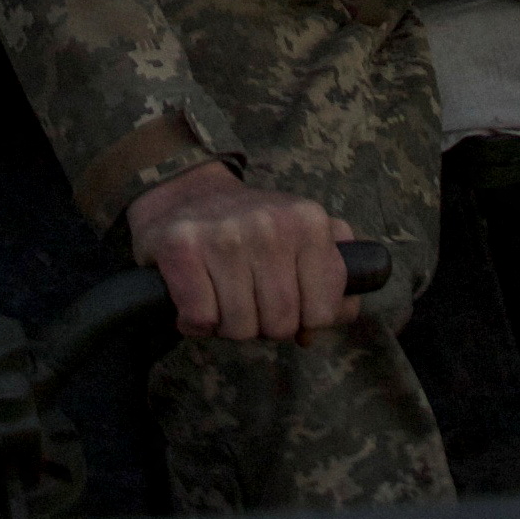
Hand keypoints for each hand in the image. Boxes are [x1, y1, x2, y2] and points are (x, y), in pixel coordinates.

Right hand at [128, 167, 356, 343]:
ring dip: (227, 324)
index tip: (284, 300)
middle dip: (262, 325)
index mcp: (308, 222)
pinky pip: (200, 319)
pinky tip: (196, 296)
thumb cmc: (251, 227)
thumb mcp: (303, 236)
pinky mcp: (182, 247)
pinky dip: (195, 322)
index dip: (302, 321)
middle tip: (247, 297)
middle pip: (279, 325)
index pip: (322, 313)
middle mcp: (269, 225)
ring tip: (221, 294)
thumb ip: (334, 275)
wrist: (187, 191)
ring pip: (239, 327)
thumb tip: (337, 317)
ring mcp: (225, 235)